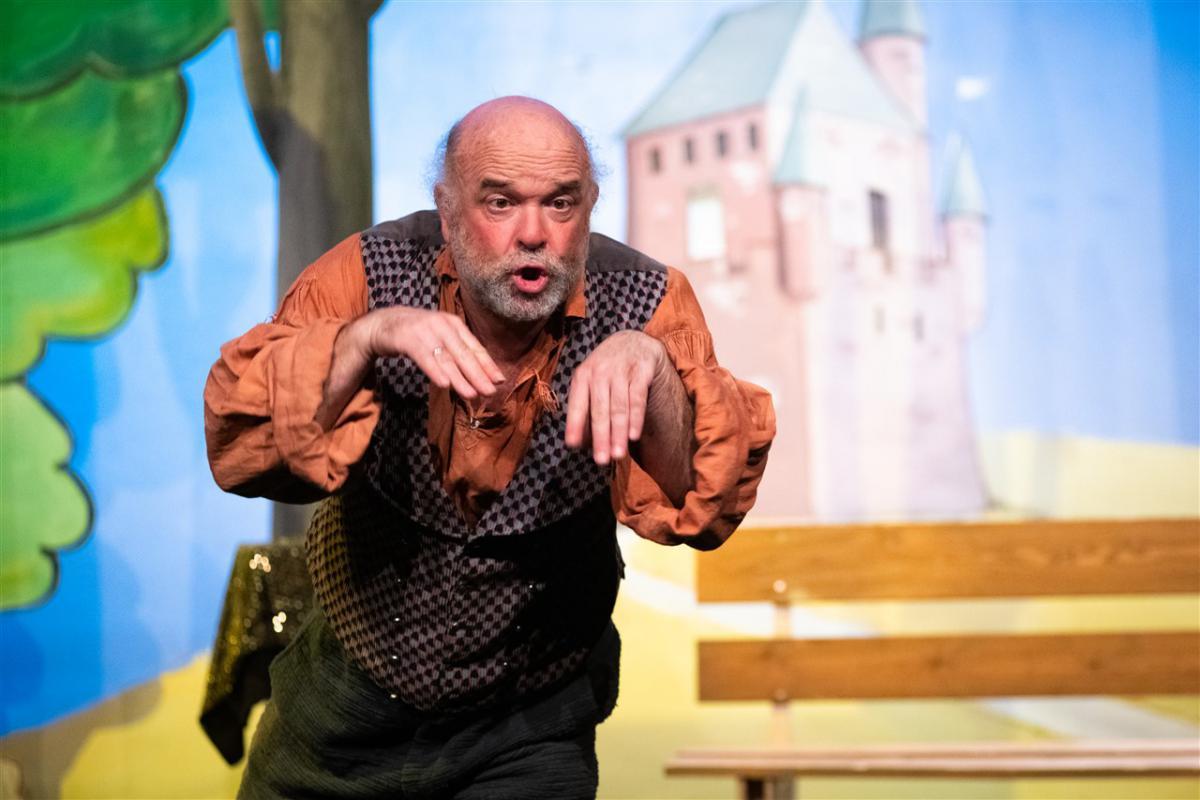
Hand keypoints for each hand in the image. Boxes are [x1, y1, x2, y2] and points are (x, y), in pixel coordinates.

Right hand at [349, 306, 504, 398]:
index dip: (488, 365)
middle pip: (464, 354)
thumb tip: (481, 375)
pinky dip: (435, 371)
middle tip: (490, 392)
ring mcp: (425, 331)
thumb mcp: (441, 337)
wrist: (383, 323)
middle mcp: (442, 325)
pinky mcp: (407, 339)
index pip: (475, 348)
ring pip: (446, 359)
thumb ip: (458, 352)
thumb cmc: (418, 334)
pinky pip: (424, 358)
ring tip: (472, 394)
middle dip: (478, 375)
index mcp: (454, 324)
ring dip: (460, 379)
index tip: (500, 381)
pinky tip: (445, 384)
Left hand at [565, 330, 668, 464]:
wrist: (634, 341)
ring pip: (619, 406)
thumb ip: (586, 408)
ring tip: (618, 455)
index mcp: (583, 375)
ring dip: (619, 433)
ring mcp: (622, 368)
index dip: (575, 424)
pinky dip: (636, 418)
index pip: (577, 403)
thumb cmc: (609, 371)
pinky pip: (638, 398)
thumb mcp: (593, 382)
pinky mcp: (642, 369)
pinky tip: (634, 435)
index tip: (572, 445)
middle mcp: (600, 370)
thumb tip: (580, 443)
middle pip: (600, 409)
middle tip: (601, 460)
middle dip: (601, 436)